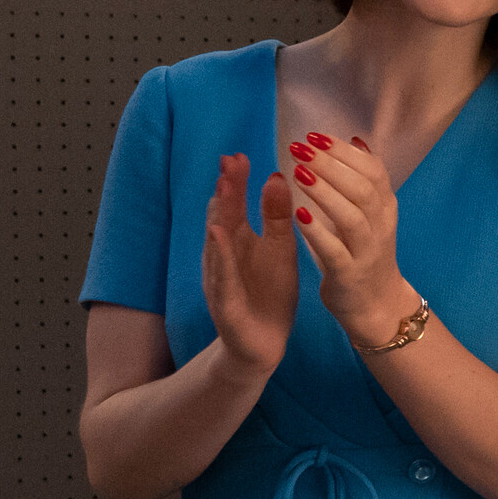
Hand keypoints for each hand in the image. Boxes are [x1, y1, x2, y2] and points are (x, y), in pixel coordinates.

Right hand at [199, 153, 297, 377]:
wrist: (265, 344)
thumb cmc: (269, 294)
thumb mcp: (280, 250)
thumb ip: (276, 217)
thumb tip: (277, 176)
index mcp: (240, 241)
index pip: (235, 205)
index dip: (237, 181)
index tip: (241, 154)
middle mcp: (224, 256)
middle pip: (222, 217)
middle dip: (225, 190)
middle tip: (229, 161)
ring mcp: (221, 278)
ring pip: (217, 244)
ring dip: (218, 216)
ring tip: (222, 190)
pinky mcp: (225, 302)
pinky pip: (222, 276)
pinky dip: (221, 256)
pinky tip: (220, 237)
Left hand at [290, 132, 418, 343]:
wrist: (377, 306)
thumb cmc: (366, 254)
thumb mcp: (372, 215)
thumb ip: (364, 180)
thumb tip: (356, 141)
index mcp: (385, 208)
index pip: (374, 171)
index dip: (345, 152)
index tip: (315, 136)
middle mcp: (381, 226)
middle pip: (363, 188)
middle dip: (331, 165)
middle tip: (300, 148)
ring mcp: (367, 251)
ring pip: (352, 217)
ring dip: (325, 193)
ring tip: (298, 173)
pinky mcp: (349, 274)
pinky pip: (334, 251)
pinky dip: (317, 231)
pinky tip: (298, 214)